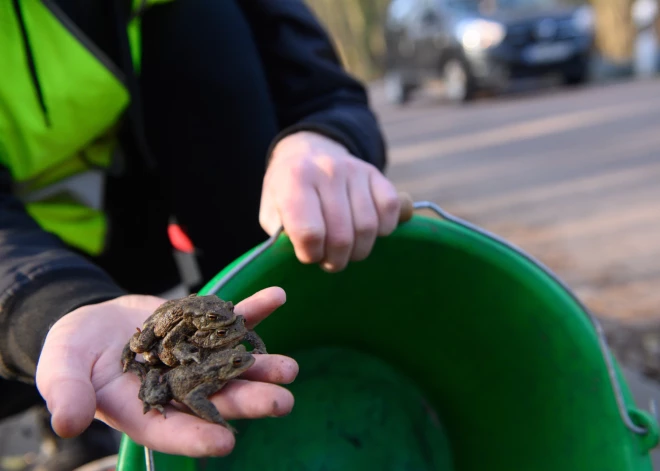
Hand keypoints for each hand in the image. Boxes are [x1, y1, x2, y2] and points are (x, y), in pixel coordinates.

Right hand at [35, 287, 297, 456]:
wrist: (95, 321)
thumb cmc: (73, 353)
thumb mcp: (61, 369)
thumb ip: (66, 393)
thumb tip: (66, 423)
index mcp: (145, 409)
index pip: (173, 430)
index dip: (197, 438)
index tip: (225, 443)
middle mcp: (179, 389)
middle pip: (216, 399)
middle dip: (249, 402)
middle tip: (282, 403)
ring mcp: (197, 357)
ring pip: (232, 364)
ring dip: (262, 365)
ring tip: (290, 368)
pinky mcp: (204, 327)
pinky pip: (232, 318)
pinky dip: (254, 309)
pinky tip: (277, 297)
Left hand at [260, 131, 399, 271]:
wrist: (307, 154)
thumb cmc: (287, 192)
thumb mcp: (271, 211)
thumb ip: (281, 235)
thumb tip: (305, 253)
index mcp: (295, 180)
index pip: (309, 233)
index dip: (311, 254)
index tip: (308, 255)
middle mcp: (326, 170)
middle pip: (341, 236)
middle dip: (335, 259)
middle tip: (329, 260)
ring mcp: (355, 170)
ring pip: (368, 227)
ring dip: (358, 250)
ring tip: (346, 250)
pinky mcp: (376, 173)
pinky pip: (390, 210)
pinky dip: (382, 230)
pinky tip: (365, 232)